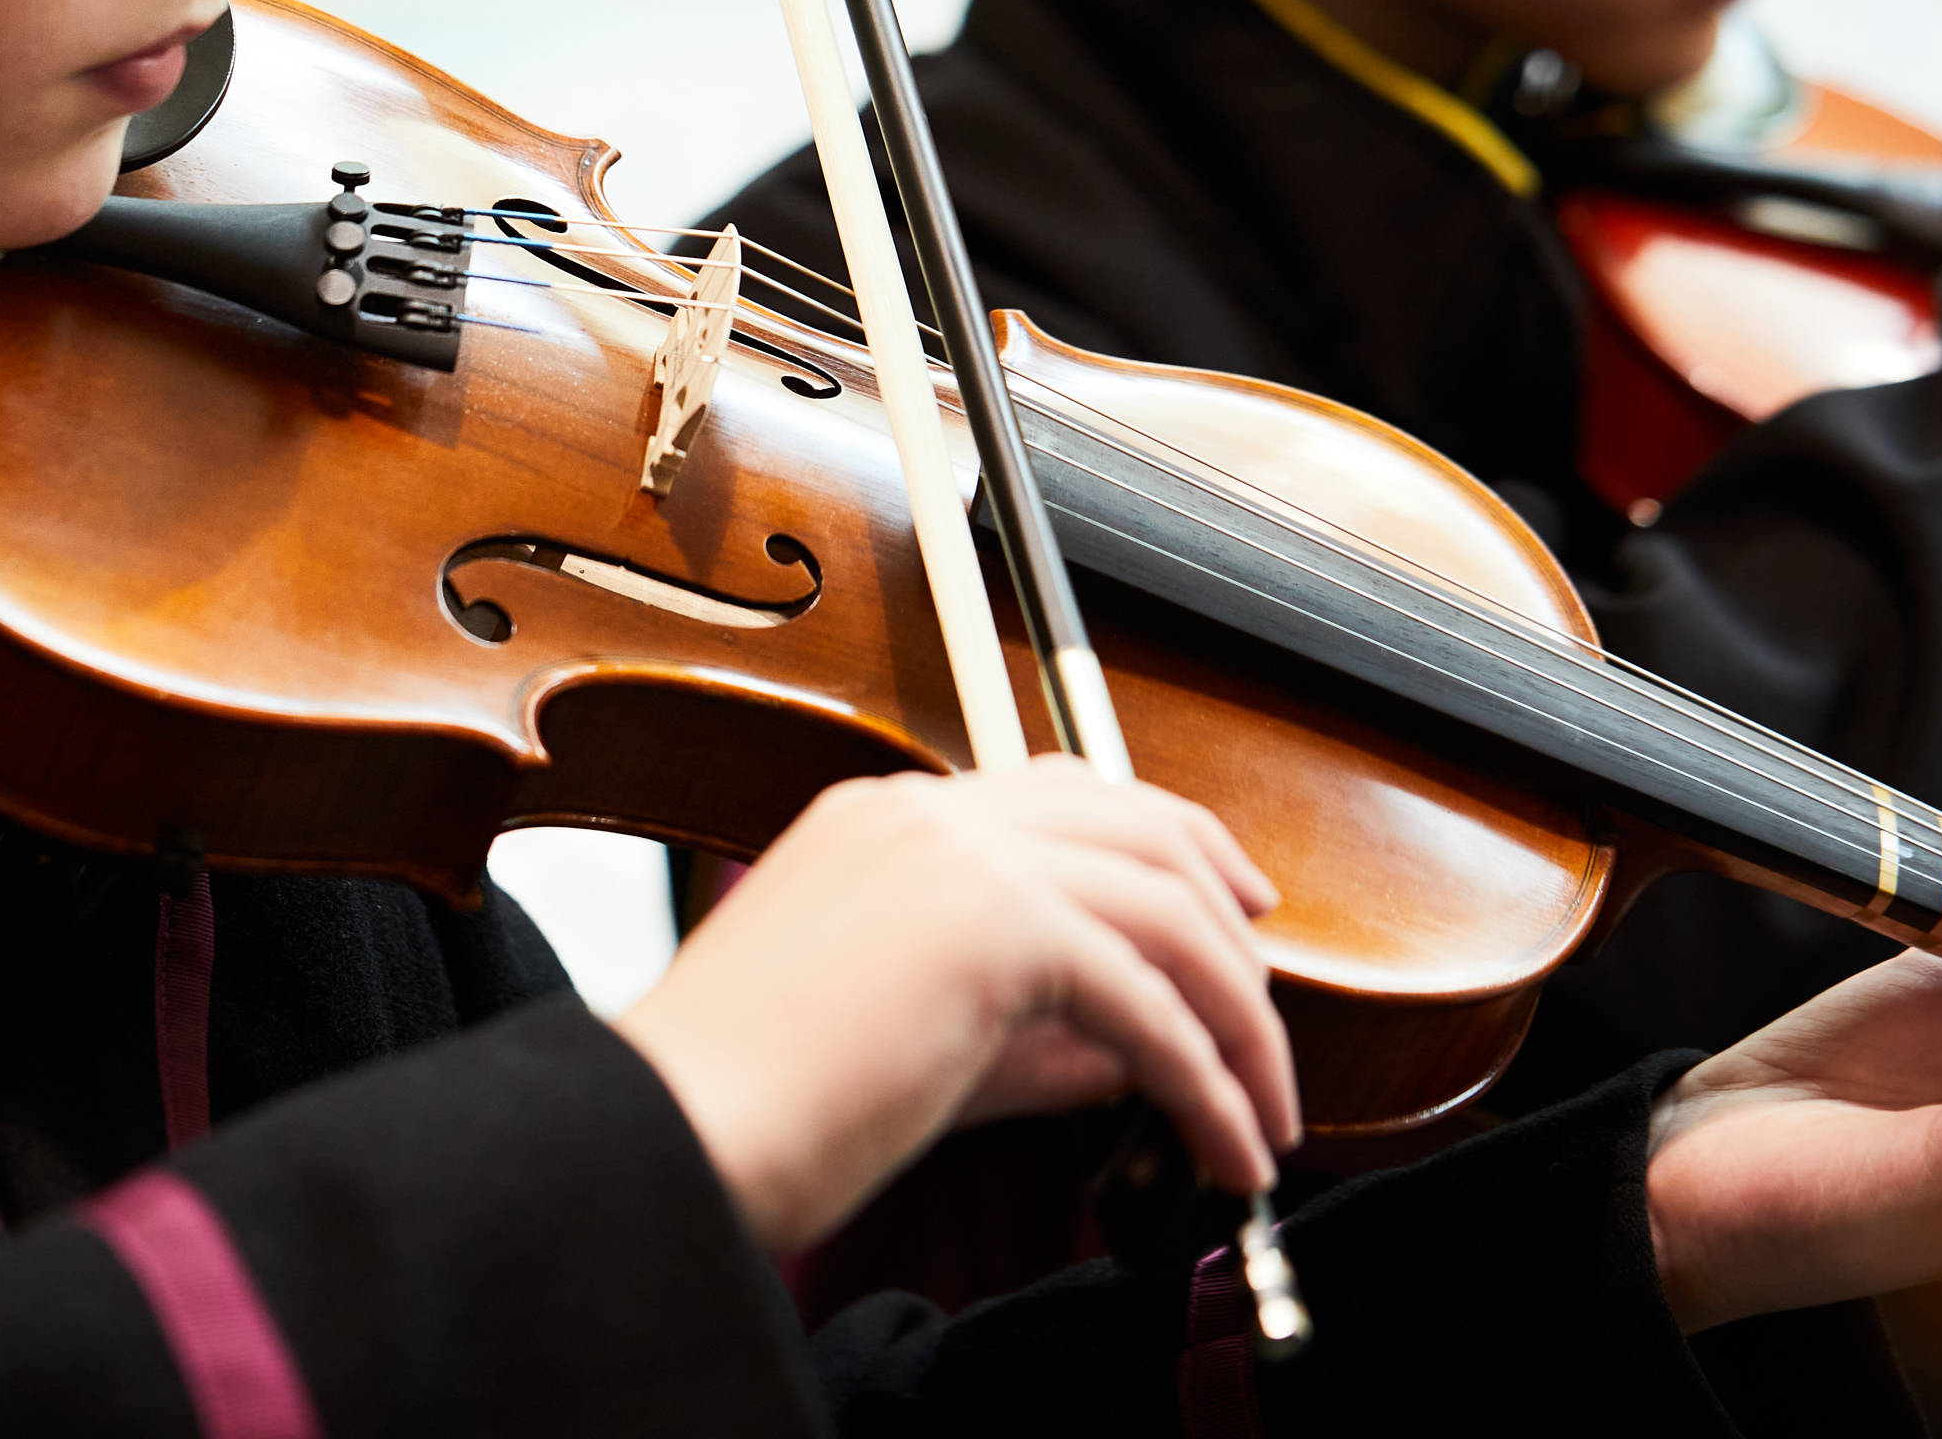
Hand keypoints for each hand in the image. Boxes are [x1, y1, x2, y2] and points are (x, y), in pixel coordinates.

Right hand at [611, 756, 1297, 1253]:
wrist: (670, 1133)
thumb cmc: (752, 1108)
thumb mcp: (916, 1044)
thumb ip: (1028, 1030)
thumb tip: (1137, 1049)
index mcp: (885, 820)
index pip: (1064, 792)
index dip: (1169, 843)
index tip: (1230, 909)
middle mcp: (926, 815)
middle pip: (1141, 827)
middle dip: (1230, 922)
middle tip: (1270, 1016)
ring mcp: (959, 858)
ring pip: (1167, 910)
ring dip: (1238, 1023)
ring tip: (1259, 1118)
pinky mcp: (994, 929)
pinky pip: (1151, 1004)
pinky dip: (1209, 1084)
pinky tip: (1223, 1150)